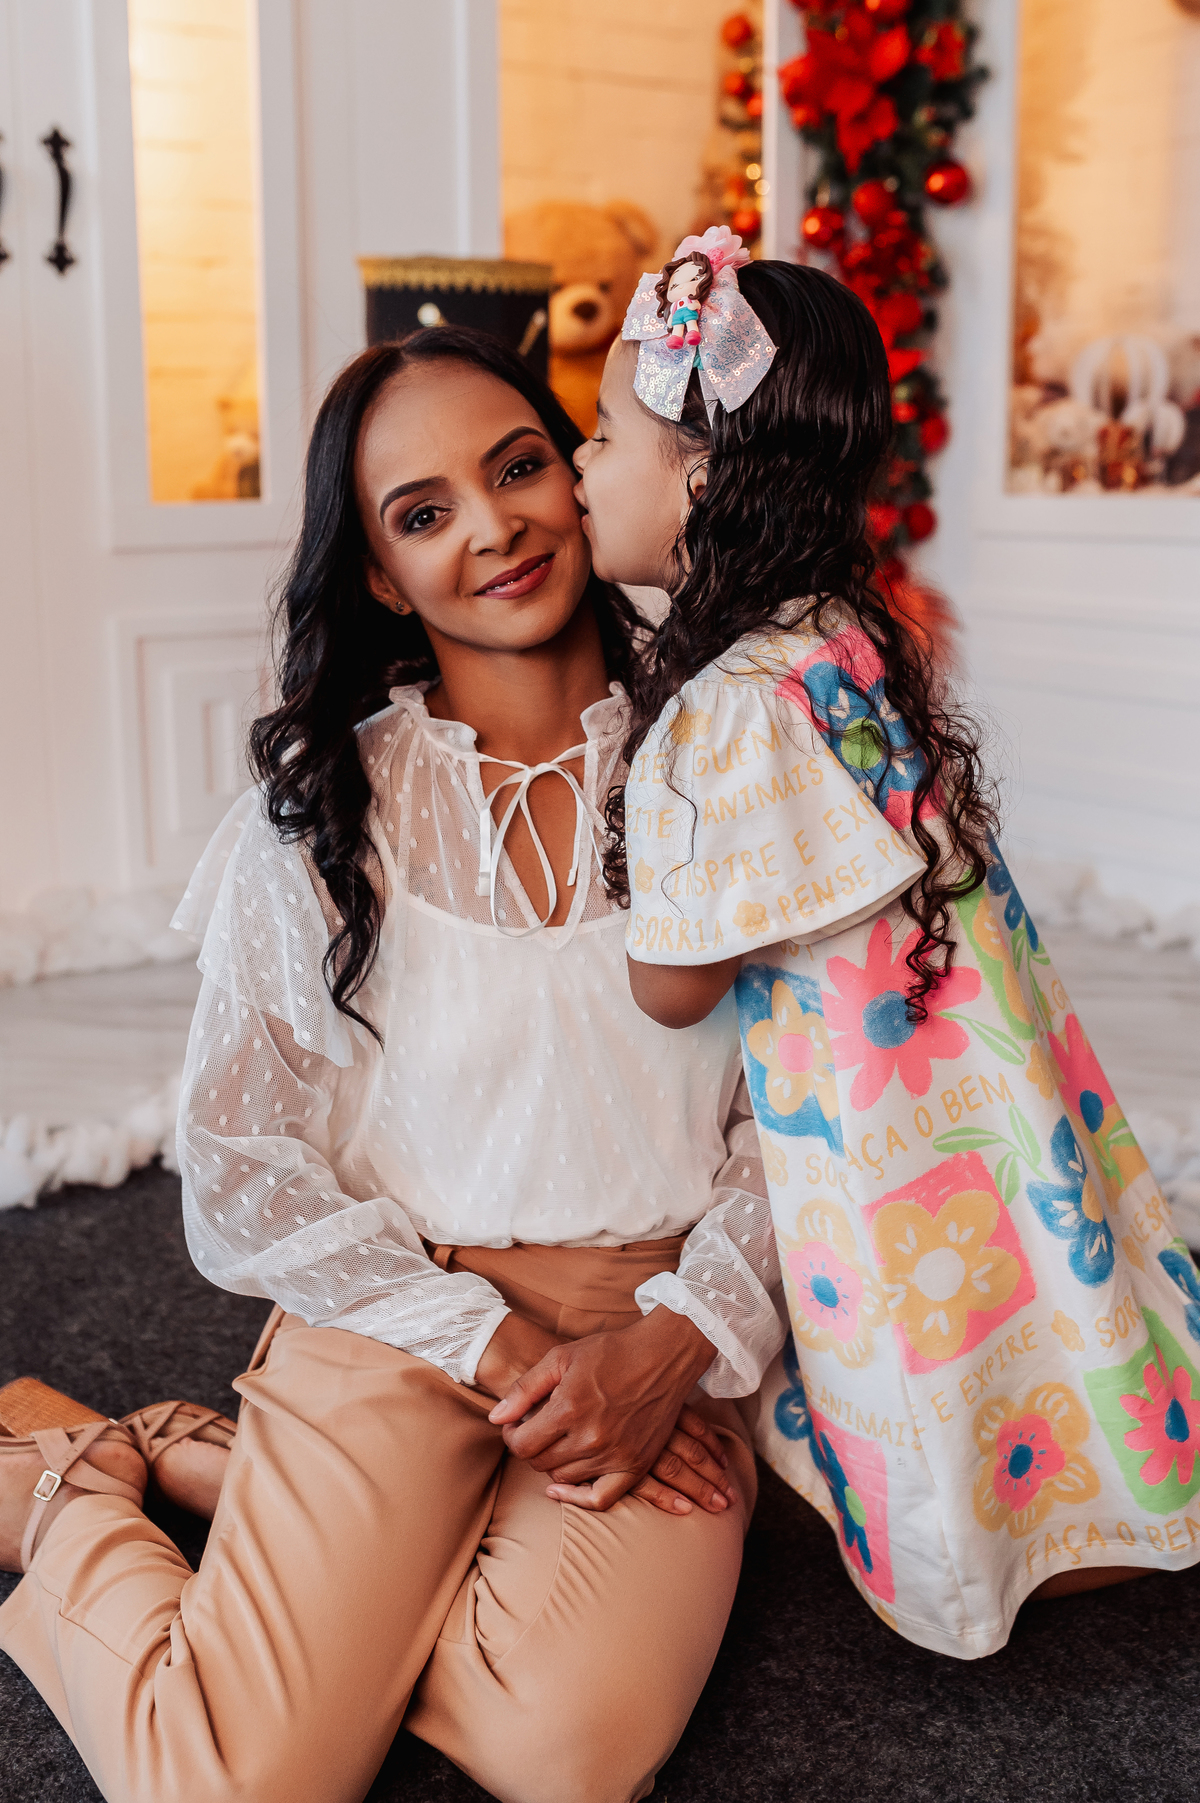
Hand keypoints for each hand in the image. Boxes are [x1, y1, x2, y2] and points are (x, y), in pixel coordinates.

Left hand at [488, 1306, 716, 1505]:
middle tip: (535, 1430)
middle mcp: (591, 1438)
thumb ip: (525, 1389)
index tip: (516, 1426)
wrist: (663, 1355)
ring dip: (553, 1464)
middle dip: (530, 1448)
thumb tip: (496, 1418)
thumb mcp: (560, 1357)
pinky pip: (601, 1499)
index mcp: (569, 1409)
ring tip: (556, 1442)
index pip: (522, 1445)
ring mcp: (615, 1455)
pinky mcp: (636, 1465)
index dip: (511, 1436)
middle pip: (540, 1464)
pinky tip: (562, 1489)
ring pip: (564, 1479)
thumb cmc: (611, 1351)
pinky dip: (578, 1499)